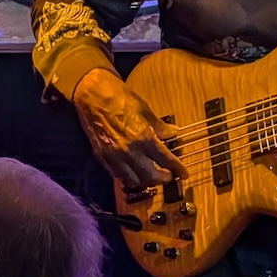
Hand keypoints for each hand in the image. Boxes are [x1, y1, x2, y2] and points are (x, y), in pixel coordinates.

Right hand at [72, 68, 188, 188]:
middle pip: (150, 177)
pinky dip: (129, 177)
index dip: (177, 169)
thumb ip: (159, 125)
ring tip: (152, 176)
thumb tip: (173, 132)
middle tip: (169, 176)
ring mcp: (113, 156)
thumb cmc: (118, 97)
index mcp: (142, 137)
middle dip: (163, 179)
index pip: (165, 160)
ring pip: (133, 181)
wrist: (91, 94)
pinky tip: (134, 172)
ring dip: (145, 181)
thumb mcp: (143, 108)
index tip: (184, 173)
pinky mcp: (102, 157)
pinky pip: (118, 175)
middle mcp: (129, 151)